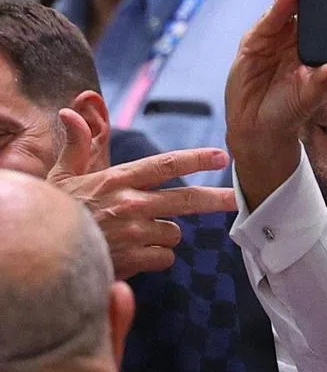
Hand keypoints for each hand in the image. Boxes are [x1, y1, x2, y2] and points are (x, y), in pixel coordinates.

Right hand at [47, 108, 236, 279]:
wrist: (44, 253)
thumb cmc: (55, 211)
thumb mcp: (61, 175)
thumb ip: (76, 146)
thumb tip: (71, 112)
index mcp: (118, 180)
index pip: (165, 164)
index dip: (196, 159)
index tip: (221, 155)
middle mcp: (131, 204)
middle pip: (186, 199)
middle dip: (216, 198)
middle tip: (237, 198)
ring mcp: (135, 233)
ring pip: (174, 233)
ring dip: (164, 235)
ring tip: (136, 235)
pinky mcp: (135, 259)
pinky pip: (165, 257)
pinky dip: (155, 258)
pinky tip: (135, 255)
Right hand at [224, 0, 326, 208]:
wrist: (258, 128)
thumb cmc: (289, 111)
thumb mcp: (310, 97)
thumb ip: (323, 82)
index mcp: (312, 47)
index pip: (325, 18)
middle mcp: (293, 38)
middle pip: (306, 4)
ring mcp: (273, 38)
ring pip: (286, 6)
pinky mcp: (254, 43)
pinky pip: (269, 22)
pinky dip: (279, 8)